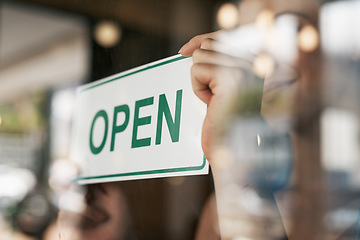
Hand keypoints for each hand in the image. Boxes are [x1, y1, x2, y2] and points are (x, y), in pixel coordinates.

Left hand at [179, 32, 252, 163]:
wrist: (232, 148)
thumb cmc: (224, 119)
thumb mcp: (218, 85)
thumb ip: (213, 62)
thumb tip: (191, 48)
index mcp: (254, 62)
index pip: (222, 37)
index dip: (200, 40)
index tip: (183, 51)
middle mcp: (254, 62)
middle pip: (209, 44)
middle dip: (201, 70)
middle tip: (213, 93)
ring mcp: (245, 68)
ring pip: (201, 56)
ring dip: (199, 81)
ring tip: (215, 99)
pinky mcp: (231, 78)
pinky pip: (197, 71)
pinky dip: (197, 89)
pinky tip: (212, 103)